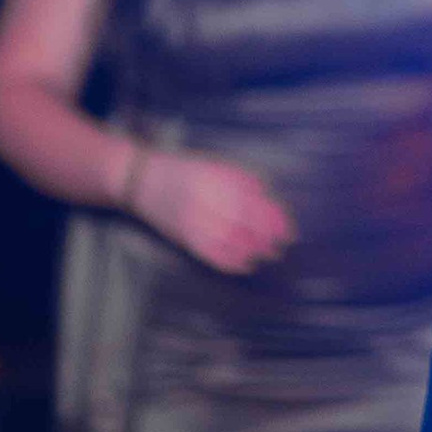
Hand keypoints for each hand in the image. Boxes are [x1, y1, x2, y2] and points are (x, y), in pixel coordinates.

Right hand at [136, 150, 295, 274]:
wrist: (142, 180)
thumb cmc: (186, 170)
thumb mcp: (218, 167)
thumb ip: (244, 181)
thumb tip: (269, 200)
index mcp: (217, 181)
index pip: (253, 205)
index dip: (273, 220)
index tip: (288, 229)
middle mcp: (206, 202)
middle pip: (244, 226)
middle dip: (267, 239)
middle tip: (282, 246)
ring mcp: (193, 222)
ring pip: (229, 243)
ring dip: (253, 252)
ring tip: (268, 255)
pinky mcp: (183, 238)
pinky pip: (210, 254)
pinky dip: (230, 262)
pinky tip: (245, 264)